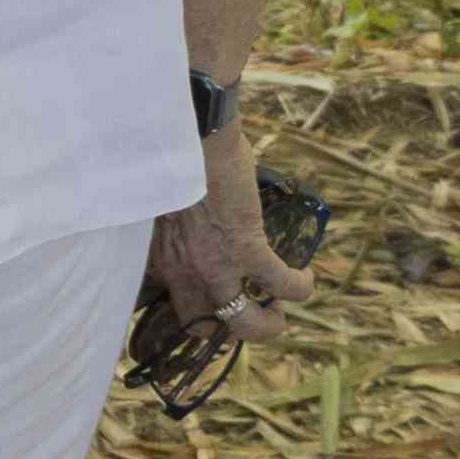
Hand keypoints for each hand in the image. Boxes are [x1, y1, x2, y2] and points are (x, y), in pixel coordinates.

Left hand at [145, 121, 314, 346]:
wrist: (187, 131)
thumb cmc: (167, 156)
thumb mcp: (155, 199)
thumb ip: (165, 220)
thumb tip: (179, 216)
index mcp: (155, 257)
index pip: (162, 304)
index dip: (188, 309)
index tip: (203, 299)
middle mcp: (181, 270)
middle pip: (201, 327)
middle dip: (225, 327)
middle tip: (244, 306)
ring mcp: (215, 263)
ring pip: (243, 324)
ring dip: (267, 325)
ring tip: (278, 309)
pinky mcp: (247, 246)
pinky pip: (281, 285)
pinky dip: (298, 286)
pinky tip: (305, 277)